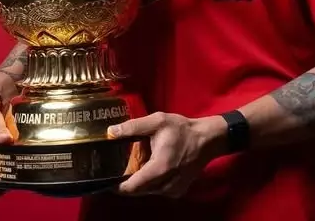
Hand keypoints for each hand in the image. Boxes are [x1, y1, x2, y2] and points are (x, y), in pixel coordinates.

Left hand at [109, 112, 224, 197]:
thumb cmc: (182, 129)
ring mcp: (173, 190)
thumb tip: (110, 132)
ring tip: (137, 166)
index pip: (132, 187)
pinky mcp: (178, 191)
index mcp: (160, 168)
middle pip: (138, 191)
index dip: (117, 186)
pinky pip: (157, 191)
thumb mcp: (157, 121)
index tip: (107, 179)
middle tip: (119, 168)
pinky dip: (151, 183)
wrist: (207, 140)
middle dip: (127, 182)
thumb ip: (133, 127)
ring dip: (140, 182)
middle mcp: (166, 184)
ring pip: (148, 192)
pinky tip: (152, 169)